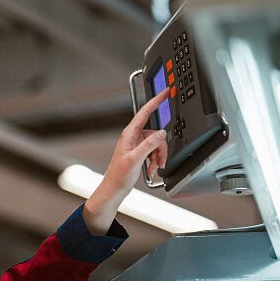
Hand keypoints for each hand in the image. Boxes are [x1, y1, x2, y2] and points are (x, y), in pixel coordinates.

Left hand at [82, 87, 171, 234]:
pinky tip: (151, 170)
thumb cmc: (118, 176)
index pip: (145, 112)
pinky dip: (155, 161)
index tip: (165, 91)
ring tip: (153, 169)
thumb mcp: (135, 159)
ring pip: (157, 145)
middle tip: (159, 162)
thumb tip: (161, 132)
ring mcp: (136, 145)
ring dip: (158, 157)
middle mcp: (133, 137)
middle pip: (156, 134)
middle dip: (161, 149)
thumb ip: (149, 144)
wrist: (114, 189)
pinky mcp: (139, 153)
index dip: (156, 100)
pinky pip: (154, 152)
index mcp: (130, 134)